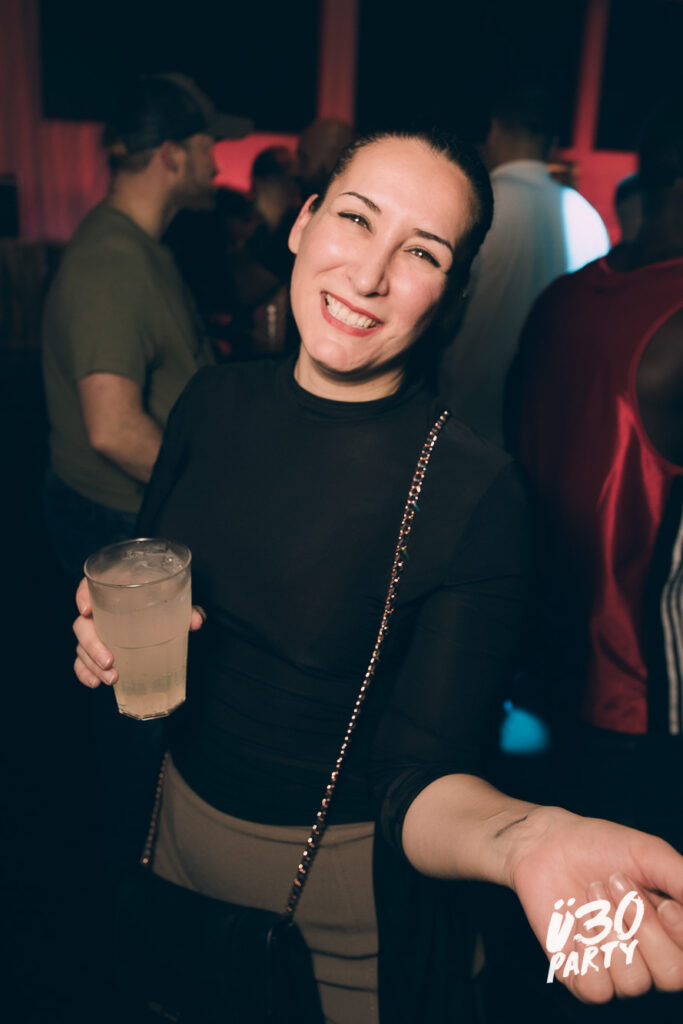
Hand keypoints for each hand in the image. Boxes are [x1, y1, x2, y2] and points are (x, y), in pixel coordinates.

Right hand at [72, 577, 205, 688]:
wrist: (162, 618)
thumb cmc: (163, 604)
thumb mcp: (174, 603)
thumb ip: (185, 609)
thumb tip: (196, 621)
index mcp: (113, 591)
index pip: (88, 586)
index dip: (82, 596)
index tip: (87, 611)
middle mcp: (99, 611)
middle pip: (83, 624)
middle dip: (92, 644)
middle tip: (110, 661)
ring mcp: (96, 632)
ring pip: (82, 647)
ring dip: (92, 665)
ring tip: (112, 678)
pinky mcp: (96, 651)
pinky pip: (83, 662)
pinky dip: (86, 674)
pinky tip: (95, 683)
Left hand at [509, 808, 682, 1001]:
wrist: (549, 843)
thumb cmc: (601, 847)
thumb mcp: (649, 854)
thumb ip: (681, 878)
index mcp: (671, 933)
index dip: (681, 936)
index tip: (664, 905)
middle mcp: (648, 958)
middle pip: (671, 976)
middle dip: (643, 926)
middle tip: (616, 882)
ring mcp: (614, 970)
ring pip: (633, 982)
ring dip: (610, 930)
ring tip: (592, 892)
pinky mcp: (579, 976)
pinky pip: (596, 989)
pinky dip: (588, 953)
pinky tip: (577, 922)